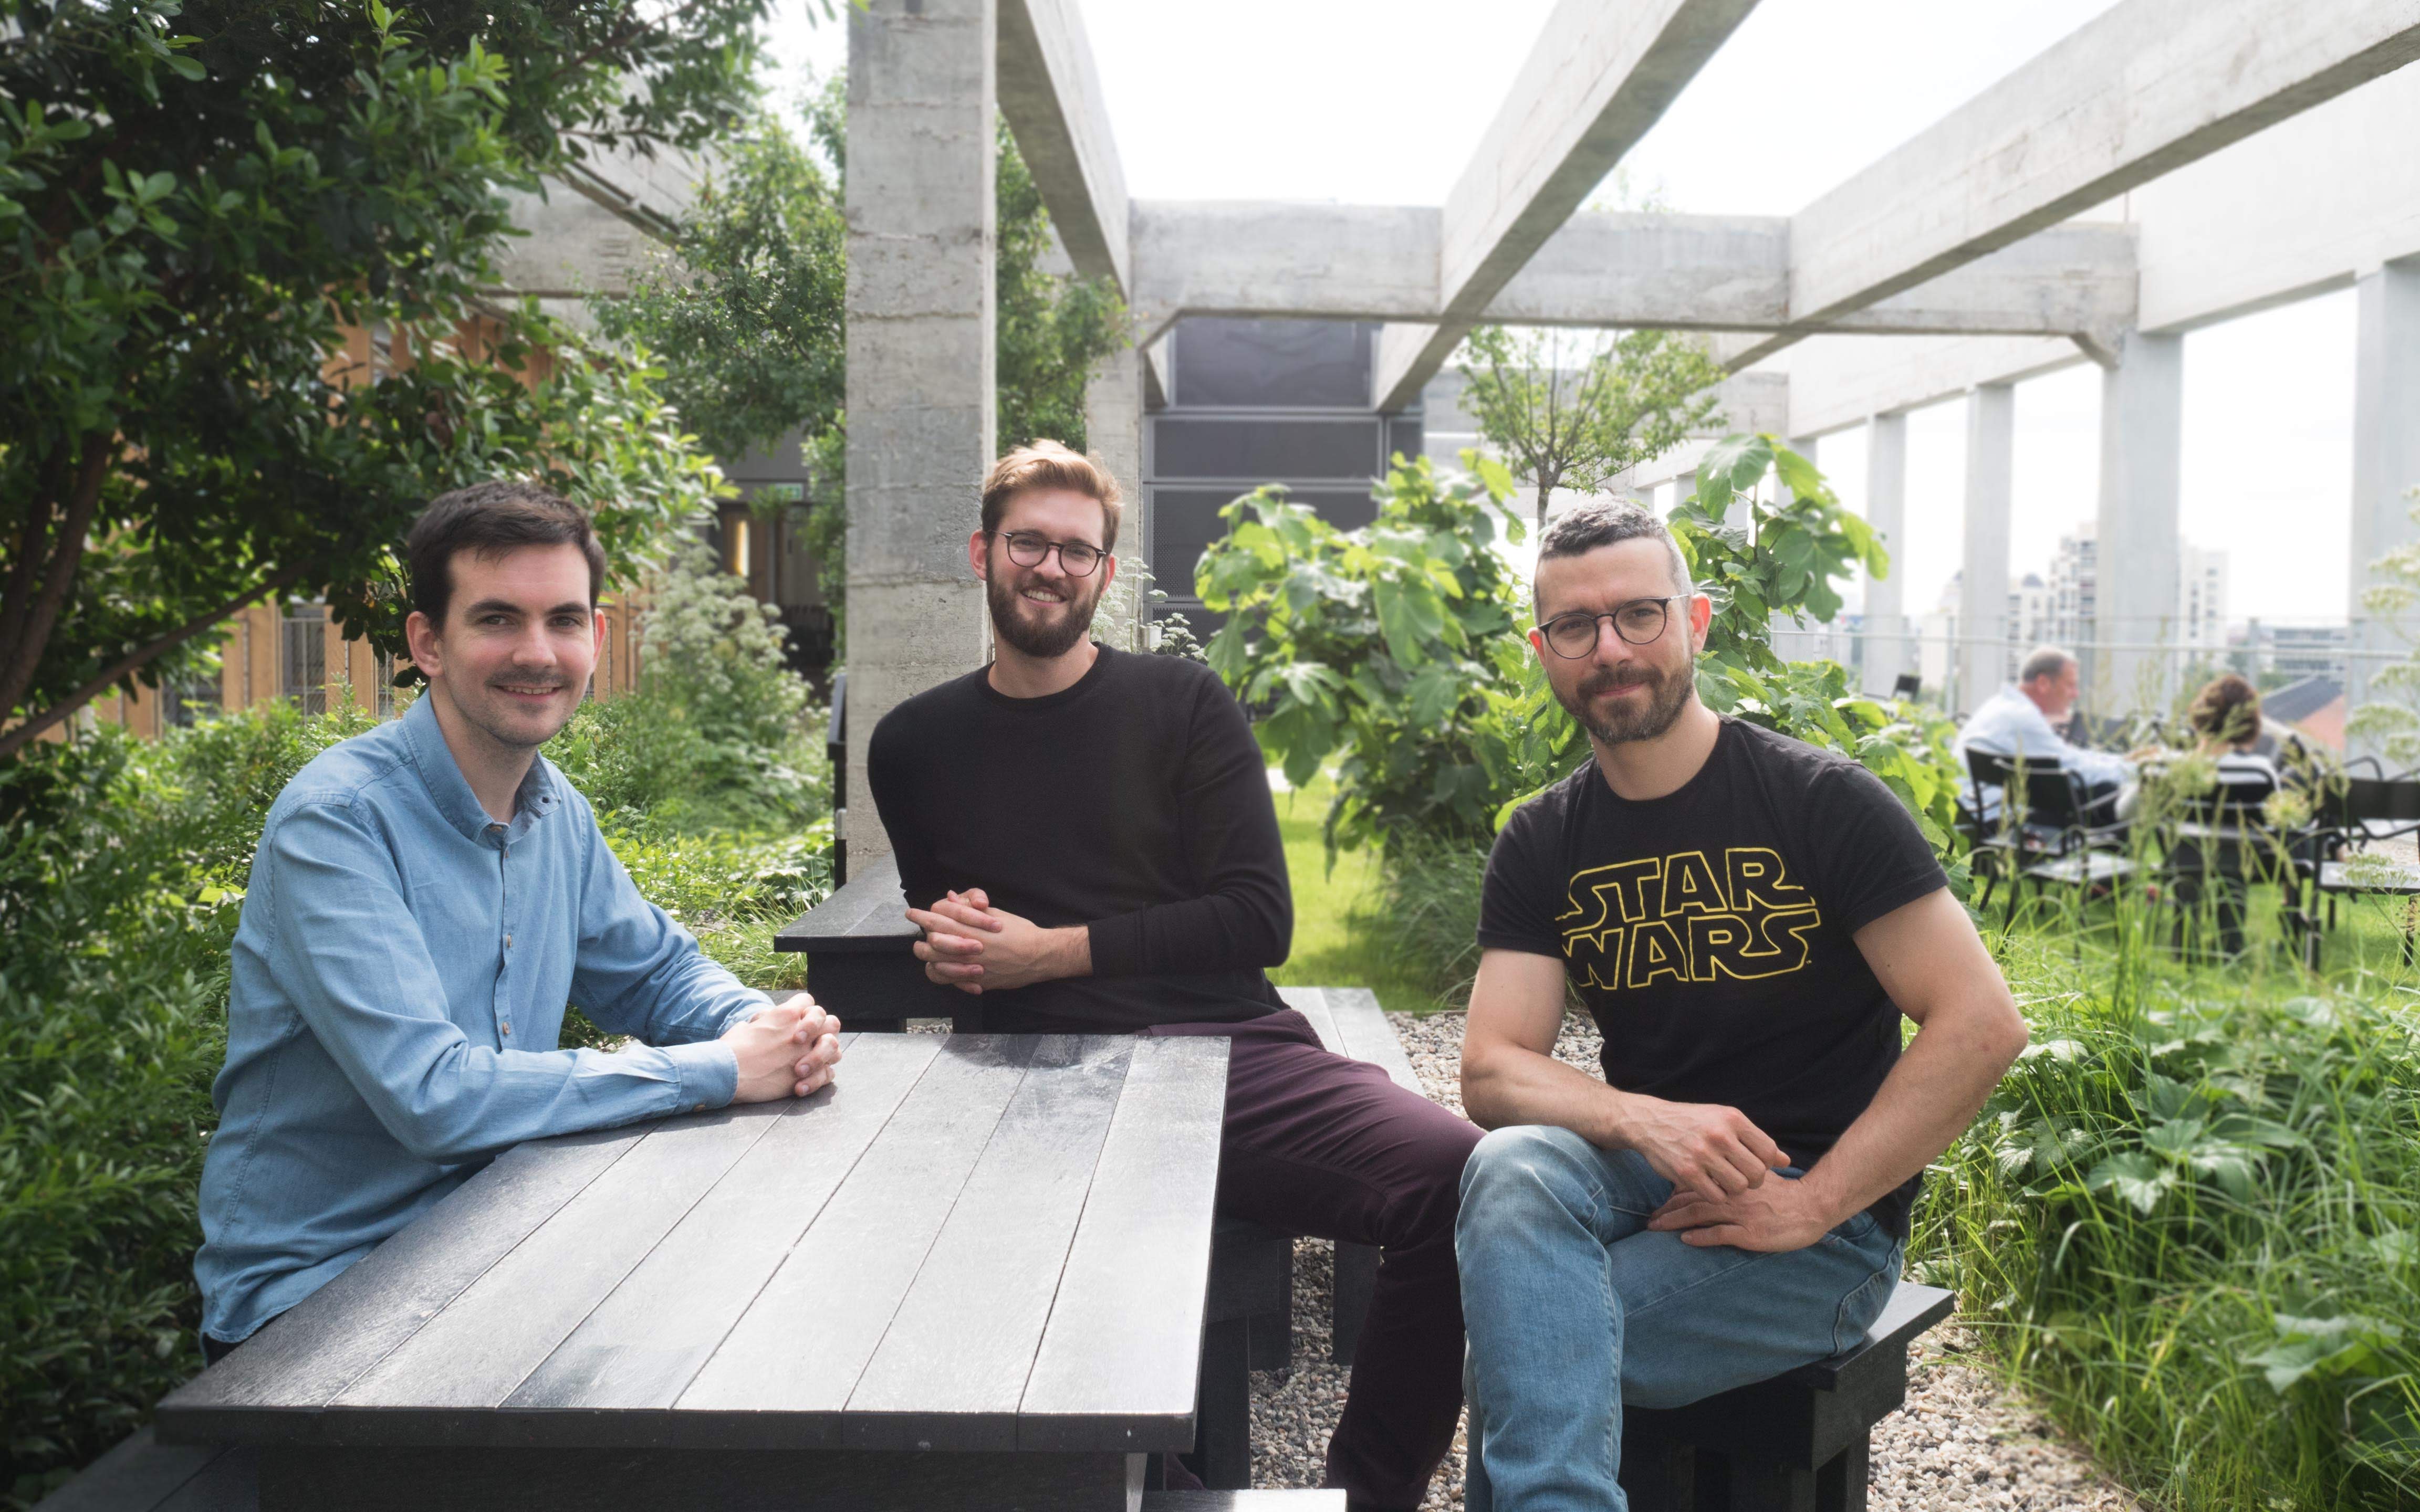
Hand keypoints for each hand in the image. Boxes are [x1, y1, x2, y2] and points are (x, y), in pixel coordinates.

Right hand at [725, 995, 843, 1101]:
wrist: (728, 1073)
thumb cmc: (731, 1050)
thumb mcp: (746, 1026)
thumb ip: (763, 1022)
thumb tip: (763, 1022)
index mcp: (786, 1014)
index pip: (807, 1001)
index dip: (803, 1010)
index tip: (793, 1023)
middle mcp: (802, 1031)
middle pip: (831, 1022)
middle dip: (824, 1030)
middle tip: (808, 1042)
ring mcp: (807, 1053)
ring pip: (835, 1048)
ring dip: (825, 1055)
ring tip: (806, 1064)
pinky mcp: (806, 1076)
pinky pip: (828, 1074)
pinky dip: (820, 1077)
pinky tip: (802, 1083)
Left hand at [906, 889, 1087, 993]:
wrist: (1039, 956)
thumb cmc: (1020, 931)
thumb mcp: (996, 913)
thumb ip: (970, 908)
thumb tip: (950, 897)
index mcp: (971, 927)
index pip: (937, 919)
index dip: (922, 914)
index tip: (913, 912)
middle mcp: (967, 947)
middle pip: (931, 943)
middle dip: (920, 937)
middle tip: (917, 934)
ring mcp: (970, 966)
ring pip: (935, 965)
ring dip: (927, 957)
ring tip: (925, 951)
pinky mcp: (975, 981)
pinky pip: (949, 981)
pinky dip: (942, 974)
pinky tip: (942, 968)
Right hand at [1611, 1093, 1786, 1205]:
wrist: (1651, 1123)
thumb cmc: (1694, 1122)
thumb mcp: (1725, 1121)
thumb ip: (1755, 1141)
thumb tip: (1786, 1161)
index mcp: (1732, 1119)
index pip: (1768, 1151)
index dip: (1767, 1164)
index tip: (1755, 1165)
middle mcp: (1719, 1134)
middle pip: (1757, 1173)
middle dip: (1754, 1181)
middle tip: (1742, 1178)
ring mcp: (1702, 1154)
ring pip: (1739, 1187)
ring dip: (1735, 1190)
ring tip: (1725, 1182)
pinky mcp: (1687, 1172)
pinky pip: (1716, 1196)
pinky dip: (1717, 1196)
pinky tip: (1710, 1186)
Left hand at [1647, 1174, 1841, 1251]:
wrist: (1812, 1206)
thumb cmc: (1786, 1195)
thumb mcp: (1758, 1180)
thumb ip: (1736, 1178)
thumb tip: (1715, 1178)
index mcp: (1733, 1182)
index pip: (1698, 1184)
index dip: (1676, 1194)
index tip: (1661, 1204)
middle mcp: (1733, 1195)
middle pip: (1692, 1199)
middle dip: (1668, 1210)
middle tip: (1650, 1220)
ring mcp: (1741, 1214)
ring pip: (1700, 1214)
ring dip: (1675, 1221)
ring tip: (1656, 1228)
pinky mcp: (1750, 1233)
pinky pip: (1720, 1234)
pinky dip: (1701, 1237)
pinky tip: (1685, 1240)